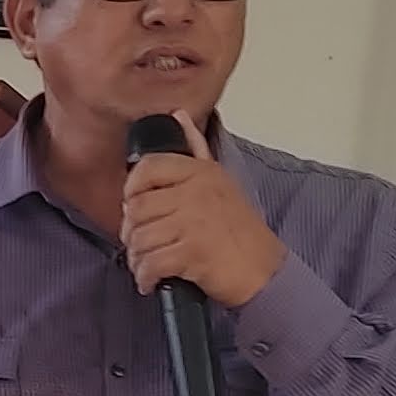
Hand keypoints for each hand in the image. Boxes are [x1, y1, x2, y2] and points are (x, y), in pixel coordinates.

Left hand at [119, 110, 285, 307]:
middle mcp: (196, 193)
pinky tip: (152, 280)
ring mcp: (193, 222)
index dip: (132, 187)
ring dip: (137, 258)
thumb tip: (178, 115)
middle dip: (131, 231)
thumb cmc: (241, 230)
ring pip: (140, 237)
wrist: (263, 270)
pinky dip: (145, 276)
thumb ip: (196, 149)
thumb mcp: (220, 180)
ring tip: (146, 263)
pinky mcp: (192, 253)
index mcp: (201, 173)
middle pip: (138, 208)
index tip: (132, 203)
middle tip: (139, 242)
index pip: (149, 167)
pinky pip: (150, 263)